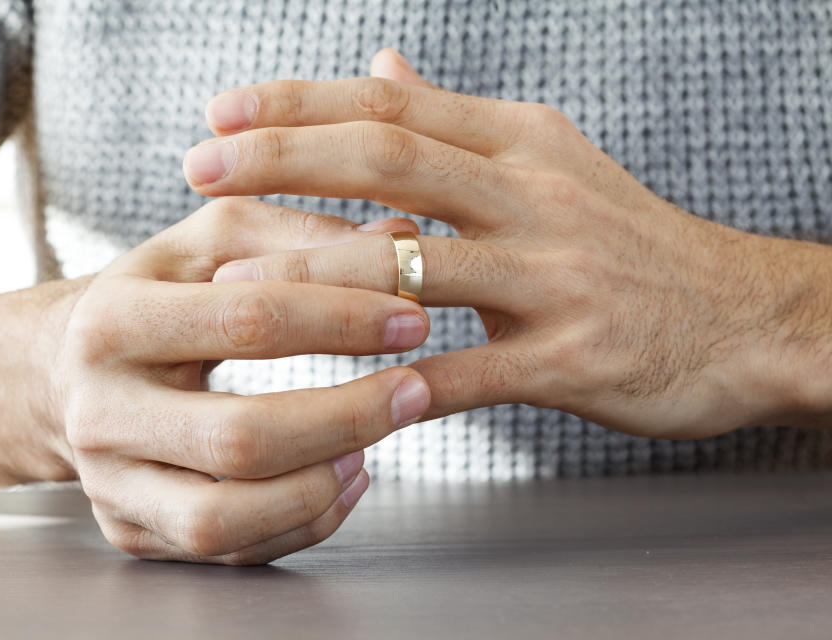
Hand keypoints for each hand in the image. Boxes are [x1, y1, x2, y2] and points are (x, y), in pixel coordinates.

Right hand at [55, 196, 430, 563]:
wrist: (61, 371)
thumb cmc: (155, 297)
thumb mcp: (209, 242)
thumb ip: (299, 231)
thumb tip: (399, 238)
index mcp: (116, 320)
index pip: (247, 321)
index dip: (343, 320)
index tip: (412, 318)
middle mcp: (101, 410)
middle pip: (240, 437)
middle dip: (347, 417)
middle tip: (415, 391)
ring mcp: (110, 482)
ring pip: (225, 517)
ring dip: (321, 488)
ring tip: (373, 445)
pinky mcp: (130, 530)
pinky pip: (228, 551)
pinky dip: (302, 524)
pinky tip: (342, 479)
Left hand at [185, 49, 831, 438]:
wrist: (744, 316)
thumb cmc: (629, 242)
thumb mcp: (548, 161)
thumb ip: (455, 118)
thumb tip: (381, 64)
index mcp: (521, 143)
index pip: (392, 103)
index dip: (298, 104)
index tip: (221, 114)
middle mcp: (534, 195)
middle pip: (389, 158)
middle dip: (284, 160)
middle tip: (200, 171)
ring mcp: (555, 276)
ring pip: (416, 262)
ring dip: (317, 271)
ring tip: (237, 282)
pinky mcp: (573, 357)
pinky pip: (467, 370)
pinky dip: (395, 381)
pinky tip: (335, 392)